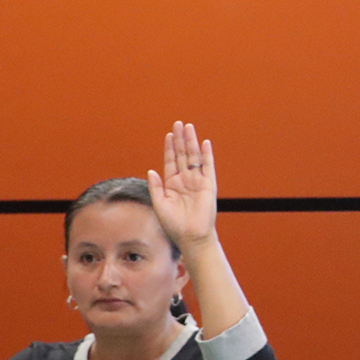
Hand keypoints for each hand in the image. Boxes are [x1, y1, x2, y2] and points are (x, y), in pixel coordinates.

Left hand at [147, 121, 217, 249]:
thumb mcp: (159, 204)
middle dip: (180, 139)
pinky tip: (204, 143)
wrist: (190, 236)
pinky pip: (208, 166)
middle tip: (179, 124)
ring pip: (194, 157)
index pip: (171, 161)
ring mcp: (197, 181)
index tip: (169, 134)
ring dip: (191, 142)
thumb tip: (151, 170)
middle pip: (183, 155)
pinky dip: (206, 155)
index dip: (170, 147)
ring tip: (188, 127)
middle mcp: (185, 180)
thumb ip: (156, 186)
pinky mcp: (208, 185)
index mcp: (172, 184)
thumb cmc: (174, 224)